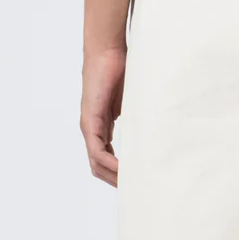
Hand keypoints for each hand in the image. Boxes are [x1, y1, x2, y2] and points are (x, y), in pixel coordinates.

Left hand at [81, 45, 126, 186]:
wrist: (107, 50)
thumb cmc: (120, 68)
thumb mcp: (130, 99)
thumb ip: (134, 115)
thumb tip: (149, 128)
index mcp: (101, 124)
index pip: (105, 157)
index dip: (117, 171)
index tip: (133, 179)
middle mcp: (92, 128)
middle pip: (98, 166)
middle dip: (115, 180)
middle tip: (134, 189)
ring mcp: (89, 126)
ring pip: (96, 162)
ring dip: (112, 176)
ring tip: (130, 185)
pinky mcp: (90, 121)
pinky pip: (97, 151)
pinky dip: (109, 164)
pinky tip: (122, 170)